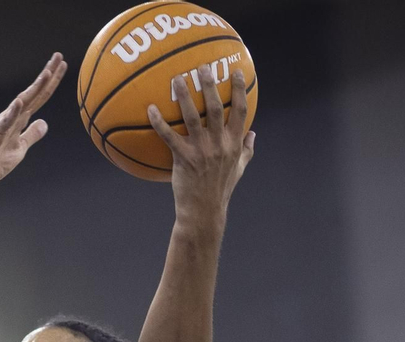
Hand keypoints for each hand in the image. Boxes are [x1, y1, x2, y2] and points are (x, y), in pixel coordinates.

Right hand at [0, 52, 66, 194]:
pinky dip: (13, 112)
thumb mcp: (19, 149)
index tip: (62, 65)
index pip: (38, 97)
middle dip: (47, 76)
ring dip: (34, 89)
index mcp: (18, 120)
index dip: (51, 82)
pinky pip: (5, 124)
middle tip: (59, 56)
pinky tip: (20, 102)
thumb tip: (44, 123)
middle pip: (33, 94)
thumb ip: (31, 135)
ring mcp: (2, 125)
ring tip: (47, 74)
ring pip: (21, 103)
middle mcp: (10, 117)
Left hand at [147, 66, 255, 224]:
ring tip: (177, 79)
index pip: (240, 111)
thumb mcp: (239, 169)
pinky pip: (169, 136)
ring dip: (184, 96)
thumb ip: (247, 150)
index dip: (238, 90)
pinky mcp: (183, 159)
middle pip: (215, 108)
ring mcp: (201, 151)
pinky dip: (159, 122)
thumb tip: (254, 133)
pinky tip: (150, 109)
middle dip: (210, 85)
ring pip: (192, 117)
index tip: (235, 72)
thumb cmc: (221, 189)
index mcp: (234, 143)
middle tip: (203, 67)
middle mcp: (219, 144)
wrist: (204, 210)